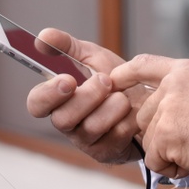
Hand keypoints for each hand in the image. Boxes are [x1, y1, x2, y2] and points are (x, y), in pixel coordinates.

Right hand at [24, 29, 152, 166]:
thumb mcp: (93, 57)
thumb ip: (68, 46)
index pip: (36, 103)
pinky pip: (114, 137)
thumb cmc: (117, 80)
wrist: (151, 101)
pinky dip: (128, 119)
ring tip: (124, 96)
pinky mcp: (106, 152)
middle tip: (106, 80)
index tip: (68, 79)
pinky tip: (133, 113)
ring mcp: (86, 140)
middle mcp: (67, 122)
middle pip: (62, 119)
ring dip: (112, 106)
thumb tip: (43, 36)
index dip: (48, 94)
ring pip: (90, 127)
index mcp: (58, 99)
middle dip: (87, 97)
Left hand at [110, 54, 188, 188]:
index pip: (143, 65)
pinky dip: (172, 169)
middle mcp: (172, 85)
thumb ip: (182, 94)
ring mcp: (167, 110)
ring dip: (169, 154)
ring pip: (148, 141)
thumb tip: (156, 112)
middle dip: (162, 136)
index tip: (112, 82)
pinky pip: (153, 161)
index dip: (124, 74)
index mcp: (185, 71)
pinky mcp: (165, 135)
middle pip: (143, 116)